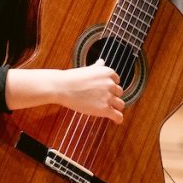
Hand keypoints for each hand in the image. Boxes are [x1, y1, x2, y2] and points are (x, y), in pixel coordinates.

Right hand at [5, 60, 123, 123]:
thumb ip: (97, 67)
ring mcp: (108, 97)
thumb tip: (101, 61)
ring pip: (120, 104)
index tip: (104, 90)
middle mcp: (111, 84)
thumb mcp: (87, 69)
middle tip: (102, 99)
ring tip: (110, 110)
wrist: (62, 87)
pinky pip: (118, 116)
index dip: (110, 86)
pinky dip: (118, 119)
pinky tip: (116, 120)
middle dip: (112, 96)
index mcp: (108, 72)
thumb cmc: (72, 78)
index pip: (117, 81)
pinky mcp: (105, 109)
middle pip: (119, 92)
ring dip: (115, 107)